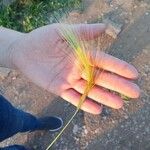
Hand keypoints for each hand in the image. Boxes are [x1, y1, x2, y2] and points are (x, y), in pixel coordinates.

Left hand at [11, 24, 139, 113]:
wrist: (24, 51)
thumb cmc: (43, 39)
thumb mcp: (64, 31)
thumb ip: (84, 31)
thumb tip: (105, 26)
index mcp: (82, 55)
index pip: (104, 62)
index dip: (118, 67)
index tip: (133, 73)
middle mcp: (79, 69)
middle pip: (101, 78)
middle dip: (117, 85)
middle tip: (134, 93)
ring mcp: (70, 80)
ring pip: (90, 90)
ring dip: (104, 97)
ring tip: (118, 104)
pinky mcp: (59, 88)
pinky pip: (73, 97)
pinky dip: (84, 103)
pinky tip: (97, 109)